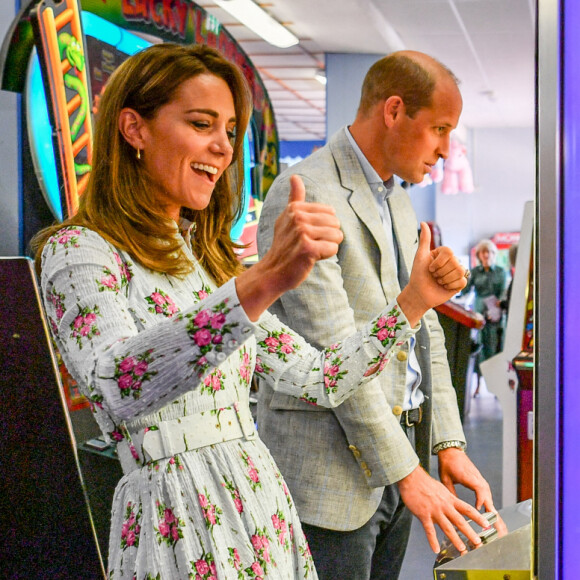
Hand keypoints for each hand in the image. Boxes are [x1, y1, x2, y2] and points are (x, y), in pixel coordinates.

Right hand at [263, 174, 342, 289]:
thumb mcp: (286, 218)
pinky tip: (311, 258)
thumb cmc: (284, 246)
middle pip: (336, 223)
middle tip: (309, 244)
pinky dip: (326, 256)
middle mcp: (298, 217)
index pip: (330, 212)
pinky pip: (333, 248)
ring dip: (327, 247)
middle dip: (328, 236)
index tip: (307, 234)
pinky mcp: (308, 249)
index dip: (323, 226)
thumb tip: (295, 176)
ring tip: (310, 251)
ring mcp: (302, 232)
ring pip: (337, 236)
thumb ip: (295, 198)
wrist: (272, 272)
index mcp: (295, 208)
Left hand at [397, 223, 467, 326]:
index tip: (429, 268)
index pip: (449, 252)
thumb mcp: (420, 256)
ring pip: (460, 271)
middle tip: (433, 276)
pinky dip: (451, 286)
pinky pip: (462, 281)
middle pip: (455, 262)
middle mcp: (452, 261)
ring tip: (439, 281)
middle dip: (440, 272)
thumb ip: (424, 240)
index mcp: (444, 254)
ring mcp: (457, 272)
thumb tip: (423, 222)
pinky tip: (445, 287)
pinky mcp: (460, 283)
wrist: (419, 294)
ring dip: (445, 279)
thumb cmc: (418, 275)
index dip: (438, 262)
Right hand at [398, 465, 492, 553]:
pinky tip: (435, 549)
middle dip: (470, 532)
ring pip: (447, 527)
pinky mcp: (423, 514)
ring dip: (455, 539)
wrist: (411, 477)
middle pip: (459, 520)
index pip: (466, 509)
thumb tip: (452, 505)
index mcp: (449, 498)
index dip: (477, 517)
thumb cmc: (424, 482)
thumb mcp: (440, 488)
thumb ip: (447, 498)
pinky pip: (429, 529)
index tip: (487, 524)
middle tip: (478, 542)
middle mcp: (444, 505)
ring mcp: (434, 510)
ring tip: (462, 549)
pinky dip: (432, 540)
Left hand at [437, 448, 495, 512]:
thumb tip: (454, 505)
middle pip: (486, 491)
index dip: (480, 498)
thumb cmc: (447, 463)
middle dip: (489, 504)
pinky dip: (487, 496)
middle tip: (492, 517)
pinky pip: (485, 488)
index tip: (478, 508)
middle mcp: (475, 476)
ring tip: (491, 515)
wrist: (450, 450)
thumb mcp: (445, 478)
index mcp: (467, 475)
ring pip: (487, 490)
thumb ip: (450, 491)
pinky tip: (486, 504)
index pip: (479, 488)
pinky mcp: (478, 476)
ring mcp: (478, 476)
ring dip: (489, 501)